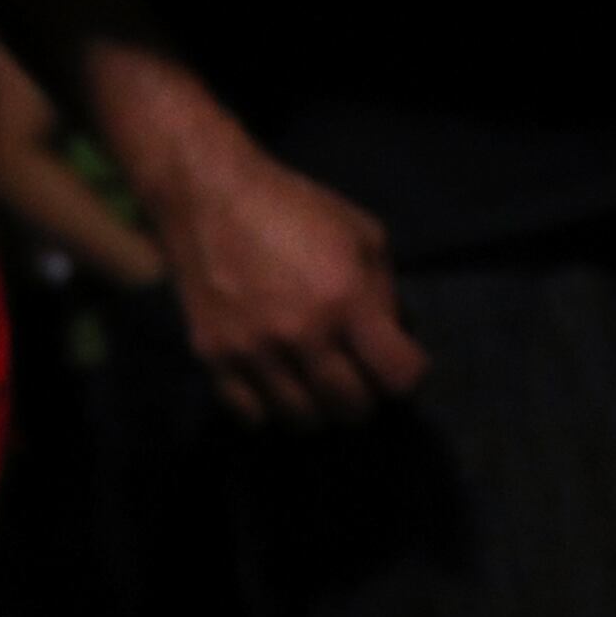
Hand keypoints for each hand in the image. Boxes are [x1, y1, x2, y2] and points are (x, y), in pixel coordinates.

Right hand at [149, 144, 426, 427]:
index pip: (400, 377)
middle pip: (352, 408)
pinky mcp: (213, 356)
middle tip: (355, 377)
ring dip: (316, 407)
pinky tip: (273, 385)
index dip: (407, 374)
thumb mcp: (362, 233)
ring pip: (302, 419)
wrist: (208, 196)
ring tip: (313, 385)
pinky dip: (268, 409)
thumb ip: (384, 292)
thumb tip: (391, 339)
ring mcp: (253, 350)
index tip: (396, 363)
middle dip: (363, 397)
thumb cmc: (294, 207)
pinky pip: (250, 414)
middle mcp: (302, 334)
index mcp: (346, 299)